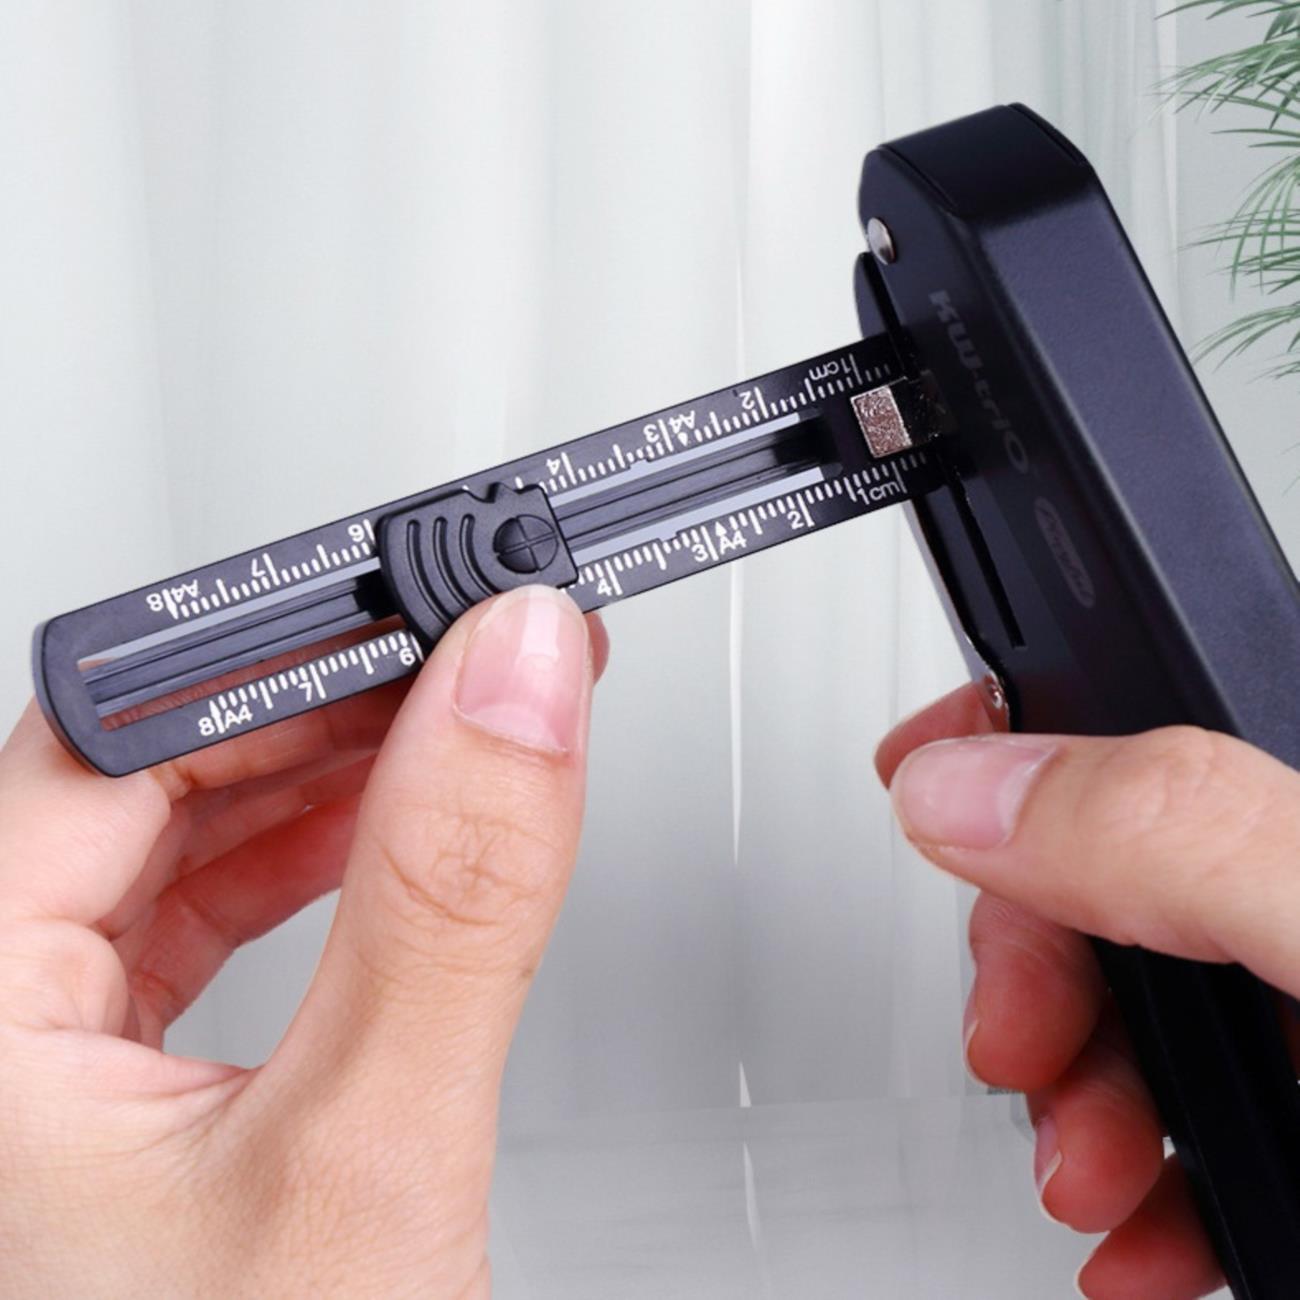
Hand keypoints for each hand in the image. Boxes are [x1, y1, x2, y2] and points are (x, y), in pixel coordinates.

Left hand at [0, 586, 606, 1297]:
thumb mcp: (358, 1174)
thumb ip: (448, 905)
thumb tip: (514, 690)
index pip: (108, 740)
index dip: (290, 655)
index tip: (431, 609)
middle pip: (139, 775)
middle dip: (328, 710)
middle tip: (467, 662)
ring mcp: (27, 1065)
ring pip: (171, 846)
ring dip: (324, 780)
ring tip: (452, 736)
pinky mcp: (100, 1098)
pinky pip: (190, 927)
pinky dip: (300, 870)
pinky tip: (379, 843)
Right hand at [878, 684, 1299, 1299]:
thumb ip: (1173, 835)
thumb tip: (967, 791)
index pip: (1140, 718)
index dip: (1010, 727)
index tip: (918, 773)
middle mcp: (1296, 907)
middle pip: (1105, 878)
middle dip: (1030, 970)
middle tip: (1017, 1046)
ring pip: (1133, 1015)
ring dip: (1070, 1103)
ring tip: (1086, 1180)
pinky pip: (1190, 1131)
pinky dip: (1136, 1196)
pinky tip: (1137, 1240)